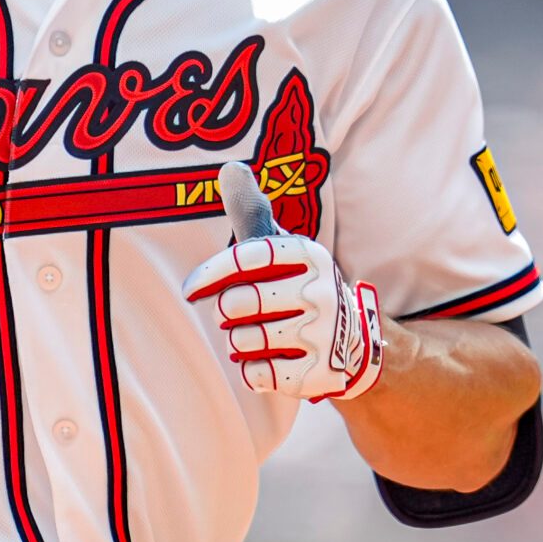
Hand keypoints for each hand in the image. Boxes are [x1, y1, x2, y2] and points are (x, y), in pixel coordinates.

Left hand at [182, 161, 384, 402]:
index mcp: (308, 254)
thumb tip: (229, 167)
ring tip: (254, 335)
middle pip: (238, 302)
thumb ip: (251, 212)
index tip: (188, 288)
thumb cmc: (297, 284)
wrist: (353, 341)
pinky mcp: (319, 373)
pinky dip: (252, 369)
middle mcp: (321, 290)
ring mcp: (324, 333)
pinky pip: (258, 374)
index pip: (247, 257)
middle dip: (228, 310)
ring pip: (243, 339)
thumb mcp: (282, 246)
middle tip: (237, 312)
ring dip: (238, 340)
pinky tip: (266, 360)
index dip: (210, 272)